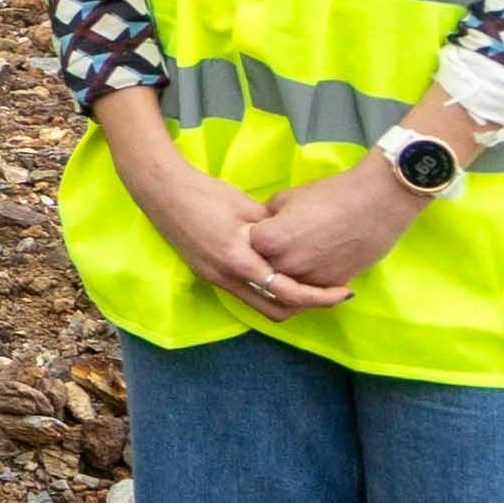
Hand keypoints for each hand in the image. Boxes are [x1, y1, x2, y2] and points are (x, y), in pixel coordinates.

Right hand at [94, 94, 339, 319]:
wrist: (160, 191)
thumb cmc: (205, 193)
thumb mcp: (247, 207)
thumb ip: (274, 229)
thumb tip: (299, 241)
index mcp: (239, 260)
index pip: (288, 292)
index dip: (319, 296)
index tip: (343, 291)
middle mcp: (226, 278)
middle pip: (276, 311)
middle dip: (306, 307)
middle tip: (330, 294)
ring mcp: (214, 279)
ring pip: (259, 307)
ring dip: (285, 301)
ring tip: (309, 286)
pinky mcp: (207, 274)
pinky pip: (245, 294)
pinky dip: (266, 292)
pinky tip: (279, 275)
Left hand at [252, 160, 432, 297]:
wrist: (377, 202)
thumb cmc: (330, 194)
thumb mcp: (288, 198)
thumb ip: (267, 216)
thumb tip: (260, 225)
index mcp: (268, 241)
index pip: (247, 245)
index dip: (255, 236)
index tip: (264, 228)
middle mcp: (285, 264)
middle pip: (263, 268)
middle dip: (267, 257)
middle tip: (281, 243)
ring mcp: (309, 278)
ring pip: (287, 285)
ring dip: (287, 274)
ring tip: (299, 253)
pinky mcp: (332, 285)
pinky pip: (311, 290)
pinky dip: (309, 281)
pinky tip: (315, 264)